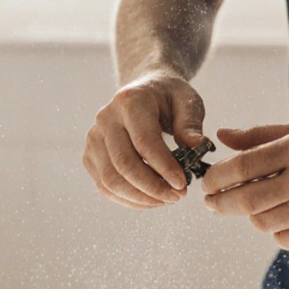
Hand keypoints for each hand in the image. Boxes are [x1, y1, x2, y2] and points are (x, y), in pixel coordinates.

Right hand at [83, 71, 206, 208]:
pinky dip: (128, 199)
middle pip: (124, 163)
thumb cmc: (167, 97)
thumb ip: (190, 124)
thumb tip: (197, 147)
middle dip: (153, 187)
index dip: (163, 167)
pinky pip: (105, 186)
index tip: (182, 184)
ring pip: (111, 180)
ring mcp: (94, 138)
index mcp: (130, 100)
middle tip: (177, 196)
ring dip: (140, 197)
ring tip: (166, 199)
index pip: (144, 141)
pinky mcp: (90, 155)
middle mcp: (106, 118)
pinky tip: (150, 200)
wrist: (142, 89)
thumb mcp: (186, 101)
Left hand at [202, 121, 288, 249]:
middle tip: (211, 202)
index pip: (242, 166)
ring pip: (263, 223)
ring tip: (257, 204)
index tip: (207, 182)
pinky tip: (284, 216)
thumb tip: (221, 136)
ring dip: (252, 215)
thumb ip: (261, 136)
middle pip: (246, 200)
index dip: (216, 177)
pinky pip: (284, 239)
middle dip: (220, 203)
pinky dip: (276, 230)